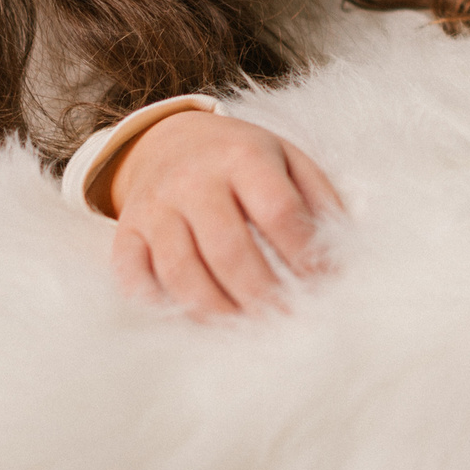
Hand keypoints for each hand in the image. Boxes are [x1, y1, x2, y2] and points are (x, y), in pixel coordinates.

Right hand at [104, 110, 343, 318]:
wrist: (169, 140)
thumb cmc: (241, 159)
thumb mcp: (287, 158)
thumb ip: (318, 197)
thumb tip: (342, 251)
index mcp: (243, 155)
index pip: (278, 210)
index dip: (303, 254)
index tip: (322, 283)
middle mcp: (194, 179)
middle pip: (230, 249)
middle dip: (264, 294)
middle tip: (289, 321)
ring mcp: (156, 207)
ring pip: (182, 271)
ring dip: (219, 311)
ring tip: (248, 329)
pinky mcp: (127, 231)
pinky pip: (133, 276)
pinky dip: (158, 304)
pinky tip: (191, 319)